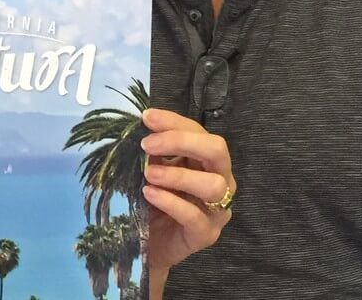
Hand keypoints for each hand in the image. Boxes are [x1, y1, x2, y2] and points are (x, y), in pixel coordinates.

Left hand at [140, 109, 234, 297]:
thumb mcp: (152, 169)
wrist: (149, 243)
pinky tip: (150, 194)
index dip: (174, 121)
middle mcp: (220, 180)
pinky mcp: (206, 235)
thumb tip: (141, 127)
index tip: (146, 118)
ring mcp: (217, 210)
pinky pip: (195, 216)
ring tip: (148, 174)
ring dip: (178, 175)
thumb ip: (153, 151)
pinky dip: (171, 202)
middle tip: (148, 144)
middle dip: (182, 141)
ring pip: (213, 185)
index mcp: (206, 160)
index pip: (199, 131)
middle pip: (217, 151)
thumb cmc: (153, 200)